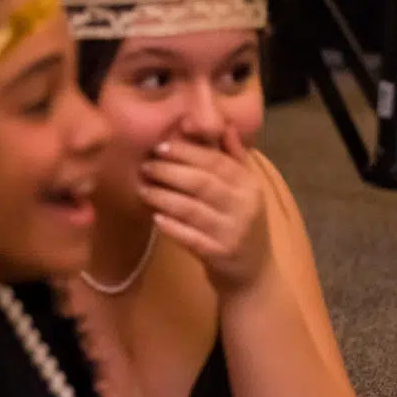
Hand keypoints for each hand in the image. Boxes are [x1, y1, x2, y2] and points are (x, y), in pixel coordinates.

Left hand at [138, 128, 270, 292]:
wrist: (253, 272)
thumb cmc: (240, 221)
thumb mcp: (244, 188)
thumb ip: (233, 157)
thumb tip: (224, 124)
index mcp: (249, 184)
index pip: (216, 161)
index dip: (186, 152)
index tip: (159, 146)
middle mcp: (244, 206)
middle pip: (202, 182)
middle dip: (169, 171)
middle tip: (145, 166)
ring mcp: (232, 232)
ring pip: (192, 209)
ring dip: (163, 197)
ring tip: (142, 189)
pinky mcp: (219, 255)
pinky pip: (191, 238)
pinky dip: (172, 227)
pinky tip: (155, 218)